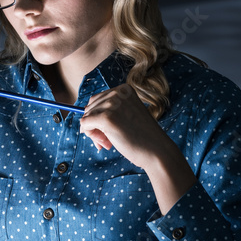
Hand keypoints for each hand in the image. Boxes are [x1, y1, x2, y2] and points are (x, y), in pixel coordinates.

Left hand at [79, 84, 195, 213]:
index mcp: (124, 89)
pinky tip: (104, 143)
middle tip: (106, 140)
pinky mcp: (106, 118)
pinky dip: (90, 134)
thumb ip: (110, 111)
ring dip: (93, 132)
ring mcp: (112, 104)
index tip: (108, 130)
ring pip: (86, 116)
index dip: (98, 116)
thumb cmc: (142, 137)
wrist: (157, 151)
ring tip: (108, 143)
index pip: (98, 99)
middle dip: (94, 124)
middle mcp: (118, 93)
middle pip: (90, 106)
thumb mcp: (127, 115)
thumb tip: (83, 119)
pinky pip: (84, 124)